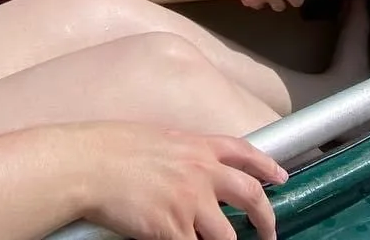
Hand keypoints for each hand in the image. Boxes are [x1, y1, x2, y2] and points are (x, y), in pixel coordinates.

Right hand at [83, 125, 284, 239]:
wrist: (89, 165)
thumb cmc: (113, 149)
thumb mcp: (159, 139)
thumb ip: (182, 154)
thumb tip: (192, 170)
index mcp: (198, 146)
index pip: (245, 153)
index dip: (267, 166)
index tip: (280, 177)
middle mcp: (202, 173)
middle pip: (250, 196)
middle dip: (266, 218)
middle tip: (270, 233)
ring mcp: (190, 202)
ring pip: (226, 236)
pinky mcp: (172, 229)